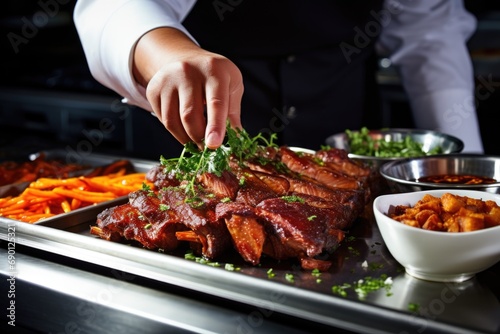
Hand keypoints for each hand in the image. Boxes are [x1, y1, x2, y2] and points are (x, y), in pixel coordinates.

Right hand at [133, 27, 242, 148]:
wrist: (186, 58)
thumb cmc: (215, 75)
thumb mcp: (232, 85)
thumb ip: (234, 112)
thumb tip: (236, 139)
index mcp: (214, 70)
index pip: (215, 102)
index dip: (215, 126)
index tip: (214, 145)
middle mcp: (187, 71)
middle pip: (190, 115)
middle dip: (199, 138)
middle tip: (207, 148)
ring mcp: (167, 79)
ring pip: (173, 120)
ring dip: (186, 139)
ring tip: (197, 143)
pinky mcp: (153, 89)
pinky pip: (163, 119)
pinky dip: (175, 132)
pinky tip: (184, 129)